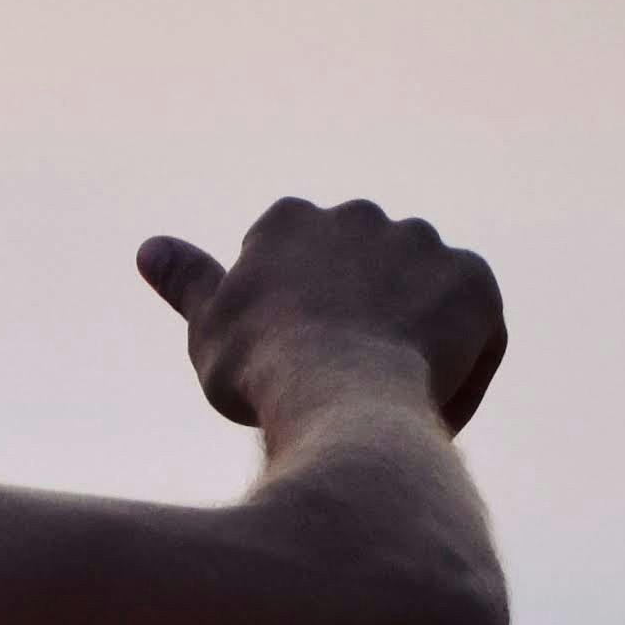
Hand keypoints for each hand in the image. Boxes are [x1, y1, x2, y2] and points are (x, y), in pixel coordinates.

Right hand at [138, 196, 505, 438]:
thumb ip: (188, 282)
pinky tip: (429, 409)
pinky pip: (475, 328)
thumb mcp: (208, 328)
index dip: (292, 329)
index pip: (293, 270)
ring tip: (387, 406)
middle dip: (355, 323)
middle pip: (359, 277)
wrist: (336, 393)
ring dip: (410, 342)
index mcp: (288, 222)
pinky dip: (459, 367)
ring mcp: (421, 242)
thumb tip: (149, 247)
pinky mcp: (473, 278)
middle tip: (338, 389)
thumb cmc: (259, 372)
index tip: (286, 369)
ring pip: (419, 298)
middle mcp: (360, 214)